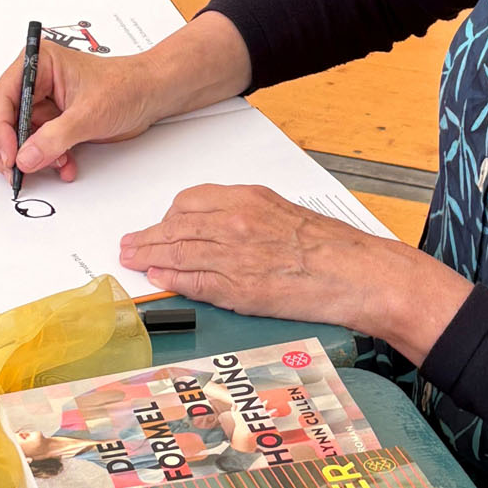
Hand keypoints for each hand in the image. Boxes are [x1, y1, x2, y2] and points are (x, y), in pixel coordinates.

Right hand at [0, 41, 167, 182]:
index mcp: (38, 63)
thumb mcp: (89, 114)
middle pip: (1, 117)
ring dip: (31, 156)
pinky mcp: (52, 120)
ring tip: (54, 165)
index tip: (9, 155)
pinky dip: (46, 159)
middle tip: (16, 172)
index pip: (2, 97)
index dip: (0, 129)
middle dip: (9, 147)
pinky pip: (37, 145)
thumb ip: (55, 137)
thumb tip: (25, 158)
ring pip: (17, 136)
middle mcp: (34, 81)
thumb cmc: (126, 87)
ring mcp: (42, 102)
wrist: (151, 96)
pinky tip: (65, 165)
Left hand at [118, 184, 472, 362]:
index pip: (188, 202)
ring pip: (176, 253)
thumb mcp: (283, 214)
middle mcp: (234, 222)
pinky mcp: (238, 288)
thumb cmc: (330, 246)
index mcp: (247, 199)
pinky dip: (170, 279)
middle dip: (147, 237)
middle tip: (129, 244)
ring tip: (132, 260)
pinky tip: (157, 279)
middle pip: (174, 227)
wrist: (358, 273)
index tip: (159, 224)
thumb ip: (246, 217)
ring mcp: (233, 256)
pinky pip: (193, 282)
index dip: (167, 216)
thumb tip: (216, 226)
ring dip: (148, 258)